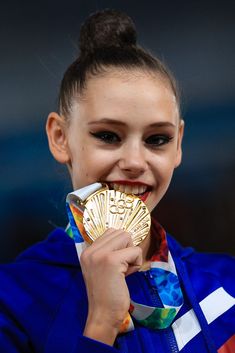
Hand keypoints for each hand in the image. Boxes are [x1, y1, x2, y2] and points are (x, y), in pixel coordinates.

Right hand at [80, 228, 142, 344]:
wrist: (103, 314)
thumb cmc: (106, 293)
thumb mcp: (102, 267)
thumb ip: (109, 251)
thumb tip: (127, 237)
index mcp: (87, 251)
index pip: (111, 232)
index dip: (121, 246)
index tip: (117, 264)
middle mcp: (91, 250)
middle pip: (120, 232)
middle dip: (127, 248)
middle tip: (121, 268)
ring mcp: (100, 254)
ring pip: (127, 238)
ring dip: (132, 254)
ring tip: (123, 271)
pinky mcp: (112, 260)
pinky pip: (135, 251)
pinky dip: (136, 263)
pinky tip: (126, 276)